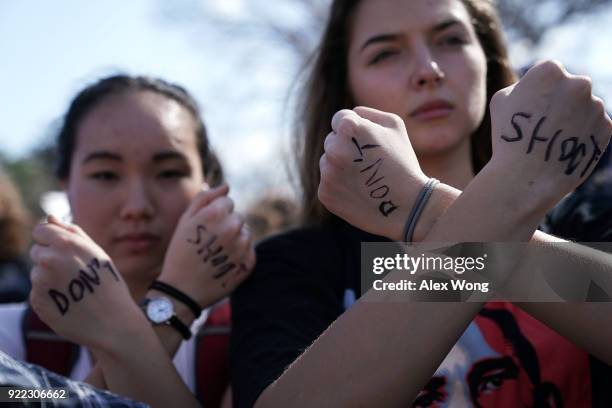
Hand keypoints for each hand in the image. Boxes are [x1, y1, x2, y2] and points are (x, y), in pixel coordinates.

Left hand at [29, 216, 139, 350]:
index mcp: (65, 243)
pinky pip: (38, 292)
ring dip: (50, 279)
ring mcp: (40, 282)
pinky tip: (68, 302)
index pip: (40, 230)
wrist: (113, 322)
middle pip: (37, 252)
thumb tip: (50, 217)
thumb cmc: (109, 285)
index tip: (63, 250)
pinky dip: (50, 296)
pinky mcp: (37, 301)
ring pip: (38, 273)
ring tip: (74, 290)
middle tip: (75, 274)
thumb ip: (72, 233)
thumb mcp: (97, 253)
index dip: (50, 239)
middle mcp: (48, 260)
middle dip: (51, 259)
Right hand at [160, 184, 254, 307]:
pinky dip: (239, 254)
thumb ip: (204, 199)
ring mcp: (242, 246)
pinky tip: (223, 263)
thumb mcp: (185, 221)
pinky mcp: (249, 263)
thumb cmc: (180, 253)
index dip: (214, 214)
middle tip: (210, 243)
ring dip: (235, 239)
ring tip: (216, 254)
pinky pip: (249, 249)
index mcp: (215, 214)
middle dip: (226, 225)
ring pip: (245, 232)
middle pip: (238, 217)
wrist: (182, 290)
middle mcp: (232, 227)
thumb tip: (226, 187)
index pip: (227, 202)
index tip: (204, 229)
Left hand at [318, 107, 428, 239]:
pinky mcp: (325, 194)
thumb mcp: (394, 126)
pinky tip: (359, 192)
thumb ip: (368, 114)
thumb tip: (350, 114)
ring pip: (327, 163)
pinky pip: (328, 183)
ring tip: (364, 179)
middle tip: (369, 163)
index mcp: (349, 127)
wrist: (406, 206)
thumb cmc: (403, 163)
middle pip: (331, 141)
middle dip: (346, 148)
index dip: (355, 130)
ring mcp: (328, 173)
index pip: (339, 119)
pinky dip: (339, 187)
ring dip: (340, 167)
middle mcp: (334, 149)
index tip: (367, 143)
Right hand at [489, 60, 611, 211]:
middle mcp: (579, 83)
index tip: (530, 110)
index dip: (539, 92)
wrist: (526, 177)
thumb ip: (523, 85)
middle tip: (543, 126)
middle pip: (572, 88)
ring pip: (585, 108)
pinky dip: (583, 135)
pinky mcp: (607, 128)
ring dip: (573, 119)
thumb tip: (539, 87)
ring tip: (553, 142)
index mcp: (550, 71)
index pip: (550, 74)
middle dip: (561, 102)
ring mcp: (596, 105)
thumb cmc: (508, 138)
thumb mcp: (501, 101)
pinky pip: (595, 127)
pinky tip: (565, 149)